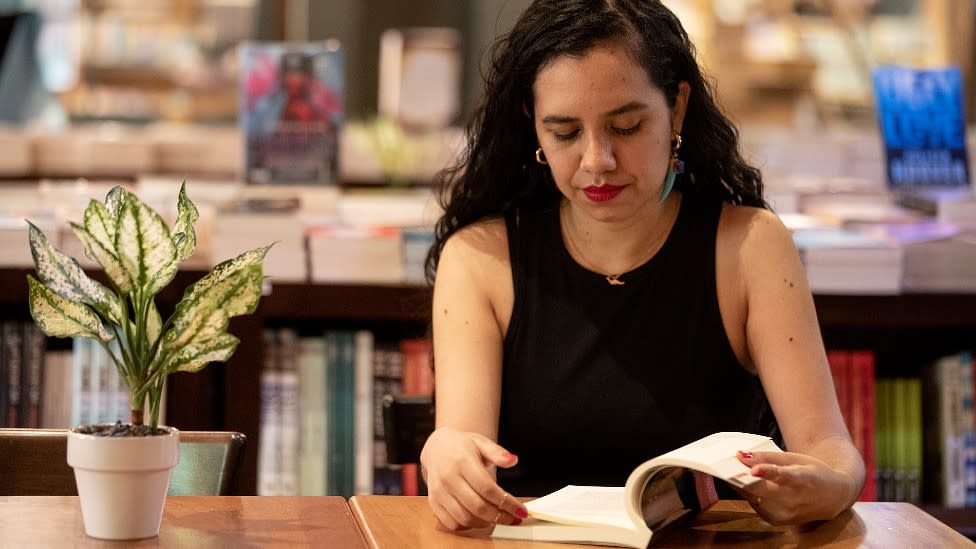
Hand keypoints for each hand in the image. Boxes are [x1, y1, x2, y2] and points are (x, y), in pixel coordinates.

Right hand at [420, 427, 527, 529]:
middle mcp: (448, 478)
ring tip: (499, 518)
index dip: (507, 502)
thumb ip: (497, 452)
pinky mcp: (433, 502)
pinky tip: (480, 519)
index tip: (521, 510)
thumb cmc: (462, 446)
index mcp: (462, 461)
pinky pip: (451, 523)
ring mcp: (439, 492)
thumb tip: (513, 460)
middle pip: (477, 506)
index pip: (488, 488)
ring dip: (486, 523)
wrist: (437, 448)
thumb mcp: (481, 442)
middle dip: (500, 516)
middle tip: (514, 518)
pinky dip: (468, 526)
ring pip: (465, 518)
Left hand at [734, 450, 855, 524]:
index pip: (784, 477)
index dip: (768, 473)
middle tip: (727, 465)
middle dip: (740, 477)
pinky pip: (755, 506)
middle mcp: (794, 500)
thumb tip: (740, 455)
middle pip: (760, 490)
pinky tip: (750, 486)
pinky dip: (750, 495)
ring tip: (736, 473)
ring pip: (753, 498)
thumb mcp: (794, 458)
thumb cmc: (813, 472)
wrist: (833, 497)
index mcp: (802, 479)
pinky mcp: (778, 521)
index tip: (753, 470)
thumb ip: (766, 457)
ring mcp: (786, 514)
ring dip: (742, 486)